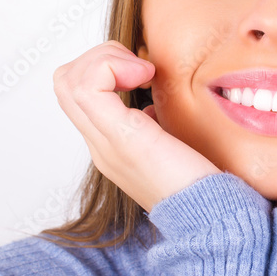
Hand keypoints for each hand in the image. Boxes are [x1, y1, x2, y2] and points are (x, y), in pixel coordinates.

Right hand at [52, 40, 220, 212]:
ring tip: (143, 72)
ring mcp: (106, 143)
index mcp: (110, 144)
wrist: (211, 218)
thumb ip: (153, 124)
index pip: (76, 92)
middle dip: (100, 57)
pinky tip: (146, 77)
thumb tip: (150, 101)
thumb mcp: (170, 144)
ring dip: (106, 59)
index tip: (143, 72)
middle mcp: (100, 144)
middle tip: (140, 67)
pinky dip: (113, 67)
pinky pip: (88, 88)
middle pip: (65, 81)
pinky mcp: (123, 138)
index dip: (103, 67)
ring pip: (68, 80)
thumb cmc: (202, 183)